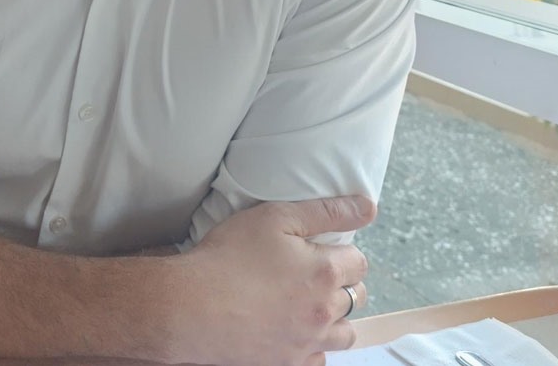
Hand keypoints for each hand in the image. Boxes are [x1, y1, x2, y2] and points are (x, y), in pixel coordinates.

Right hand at [175, 196, 374, 365]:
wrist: (190, 307)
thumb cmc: (227, 257)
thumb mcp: (275, 217)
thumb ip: (326, 211)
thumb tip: (368, 207)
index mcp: (324, 272)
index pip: (359, 262)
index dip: (343, 252)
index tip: (322, 250)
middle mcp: (323, 312)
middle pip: (357, 298)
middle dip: (342, 283)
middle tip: (311, 274)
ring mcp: (307, 343)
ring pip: (344, 335)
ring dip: (335, 318)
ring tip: (308, 305)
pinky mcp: (288, 364)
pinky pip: (318, 359)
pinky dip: (312, 346)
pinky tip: (292, 331)